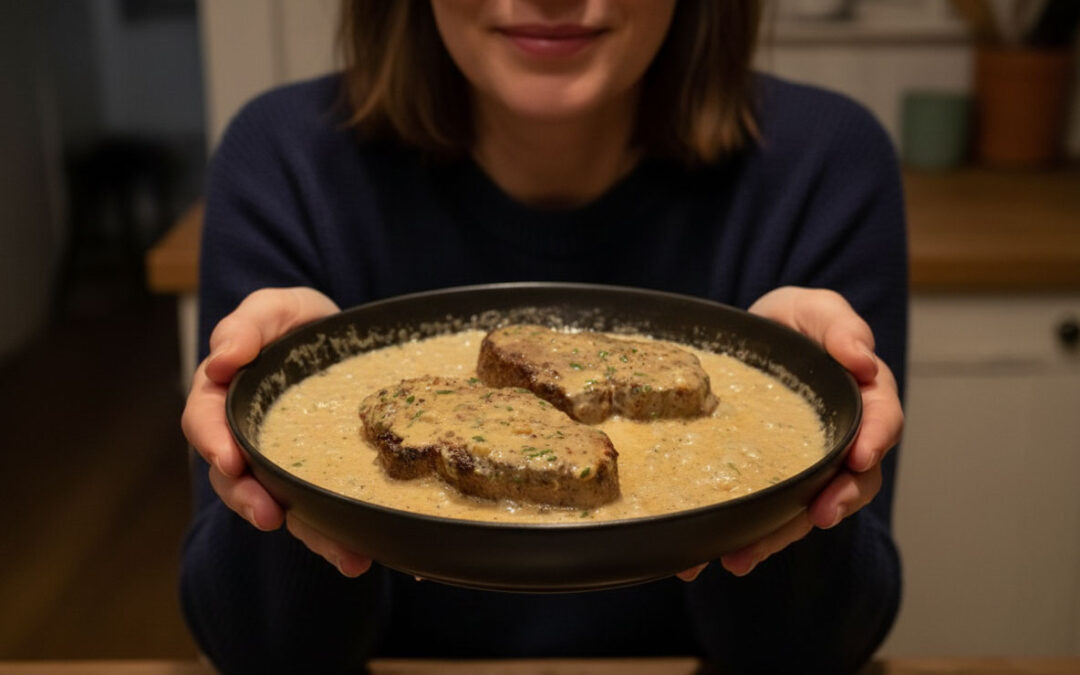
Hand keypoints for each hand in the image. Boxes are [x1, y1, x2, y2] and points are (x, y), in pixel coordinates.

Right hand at [181, 287, 371, 576]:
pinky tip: (361, 555)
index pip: (204, 424)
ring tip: (340, 555)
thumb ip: (245, 327)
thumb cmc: (297, 322)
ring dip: (306, 535)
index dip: (213, 443)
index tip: (230, 460)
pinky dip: (336, 536)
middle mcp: (246, 440)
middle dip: (251, 502)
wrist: (343, 338)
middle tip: (272, 517)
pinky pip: (319, 511)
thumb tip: (221, 361)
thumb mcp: (274, 308)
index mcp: (224, 398)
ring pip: (281, 505)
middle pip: (235, 479)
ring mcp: (280, 465)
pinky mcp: (315, 480)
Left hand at [676, 286, 902, 580]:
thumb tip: (863, 358)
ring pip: (804, 510)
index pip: (882, 422)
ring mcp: (804, 469)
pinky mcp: (768, 483)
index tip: (861, 458)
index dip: (875, 440)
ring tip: (744, 556)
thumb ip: (840, 325)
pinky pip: (764, 515)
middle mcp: (840, 442)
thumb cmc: (790, 324)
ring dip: (779, 536)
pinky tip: (711, 558)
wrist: (744, 342)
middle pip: (851, 481)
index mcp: (861, 399)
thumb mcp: (813, 310)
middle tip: (820, 517)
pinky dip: (741, 537)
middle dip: (836, 502)